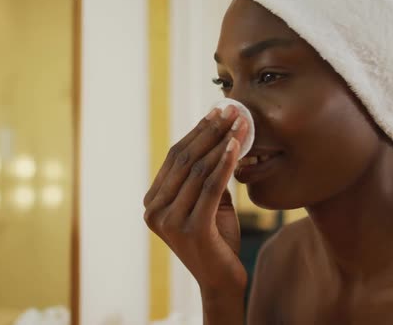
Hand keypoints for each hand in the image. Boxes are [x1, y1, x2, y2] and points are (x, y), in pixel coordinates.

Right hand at [144, 105, 248, 292]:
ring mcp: (170, 222)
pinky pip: (211, 188)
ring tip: (239, 123)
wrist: (221, 281)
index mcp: (153, 204)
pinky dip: (224, 164)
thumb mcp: (204, 204)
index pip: (174, 159)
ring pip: (198, 171)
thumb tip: (216, 137)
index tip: (216, 112)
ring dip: (221, 143)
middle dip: (210, 131)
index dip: (196, 132)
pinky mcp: (192, 230)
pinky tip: (236, 146)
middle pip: (185, 161)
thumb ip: (203, 178)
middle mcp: (155, 212)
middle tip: (230, 110)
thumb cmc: (216, 240)